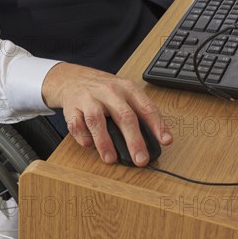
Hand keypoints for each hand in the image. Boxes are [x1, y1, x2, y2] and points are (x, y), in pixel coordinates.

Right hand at [42, 63, 172, 165]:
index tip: (166, 141)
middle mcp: (109, 92)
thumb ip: (139, 113)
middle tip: (140, 159)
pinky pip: (76, 124)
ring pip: (96, 120)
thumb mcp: (125, 94)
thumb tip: (154, 140)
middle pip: (124, 116)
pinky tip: (89, 145)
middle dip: (134, 140)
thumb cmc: (104, 91)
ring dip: (104, 142)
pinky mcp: (72, 107)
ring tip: (111, 159)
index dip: (157, 125)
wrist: (73, 79)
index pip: (146, 107)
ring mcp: (89, 99)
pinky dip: (82, 136)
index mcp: (127, 89)